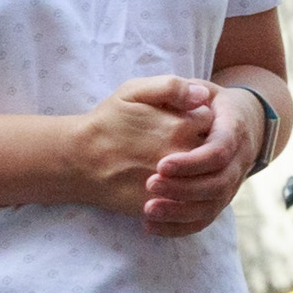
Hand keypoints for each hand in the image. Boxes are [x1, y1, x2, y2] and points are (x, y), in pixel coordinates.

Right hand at [69, 77, 208, 218]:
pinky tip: (171, 183)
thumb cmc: (107, 122)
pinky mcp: (166, 204)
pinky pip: (190, 201)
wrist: (80, 161)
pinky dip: (185, 192)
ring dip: (196, 170)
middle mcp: (184, 155)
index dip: (198, 117)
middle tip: (179, 141)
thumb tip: (202, 95)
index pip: (211, 120)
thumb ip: (171, 87)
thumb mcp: (133, 91)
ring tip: (174, 162)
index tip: (184, 119)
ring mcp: (177, 183)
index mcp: (181, 126)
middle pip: (212, 149)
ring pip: (204, 177)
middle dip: (201, 143)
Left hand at [139, 81, 261, 239]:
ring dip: (180, 212)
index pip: (220, 151)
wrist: (236, 120)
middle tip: (151, 185)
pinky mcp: (220, 198)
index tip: (162, 164)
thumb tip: (195, 96)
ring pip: (212, 206)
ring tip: (148, 210)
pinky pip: (204, 219)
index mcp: (233, 129)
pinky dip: (179, 227)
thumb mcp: (198, 86)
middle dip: (184, 189)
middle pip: (218, 184)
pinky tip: (150, 226)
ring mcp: (231, 182)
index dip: (193, 162)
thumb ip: (185, 87)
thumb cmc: (207, 102)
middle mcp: (238, 160)